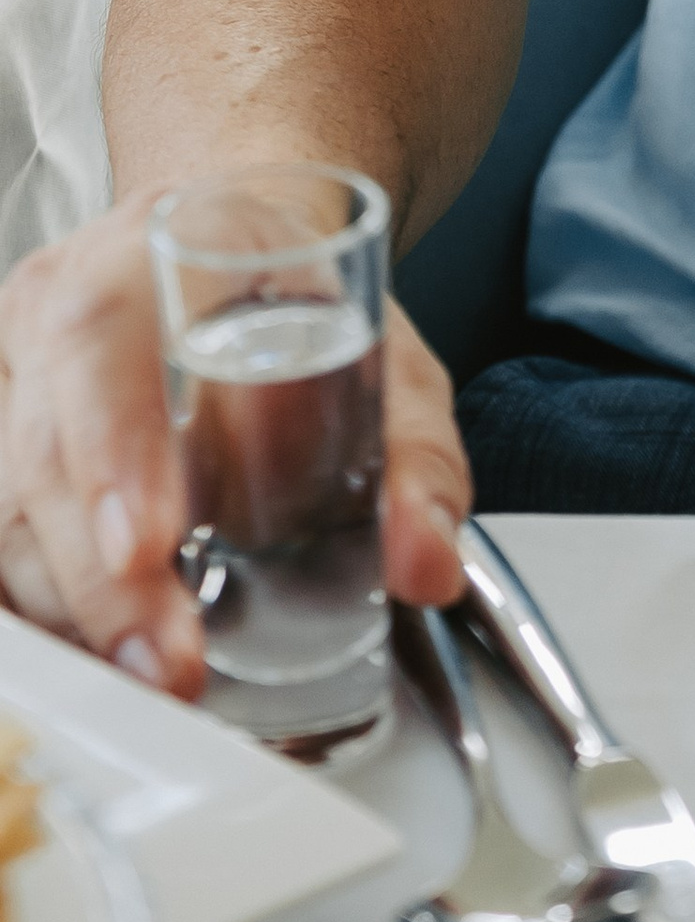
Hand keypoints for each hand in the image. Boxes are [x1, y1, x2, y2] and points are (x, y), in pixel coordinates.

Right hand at [0, 190, 470, 690]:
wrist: (233, 246)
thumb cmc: (299, 301)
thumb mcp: (385, 353)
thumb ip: (416, 458)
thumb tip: (426, 562)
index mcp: (160, 248)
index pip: (103, 332)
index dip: (113, 445)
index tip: (150, 542)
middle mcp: (62, 298)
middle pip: (45, 444)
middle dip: (101, 576)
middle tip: (169, 660)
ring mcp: (15, 370)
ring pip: (6, 503)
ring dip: (72, 607)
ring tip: (148, 676)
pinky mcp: (1, 435)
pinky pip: (1, 534)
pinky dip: (42, 604)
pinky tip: (94, 656)